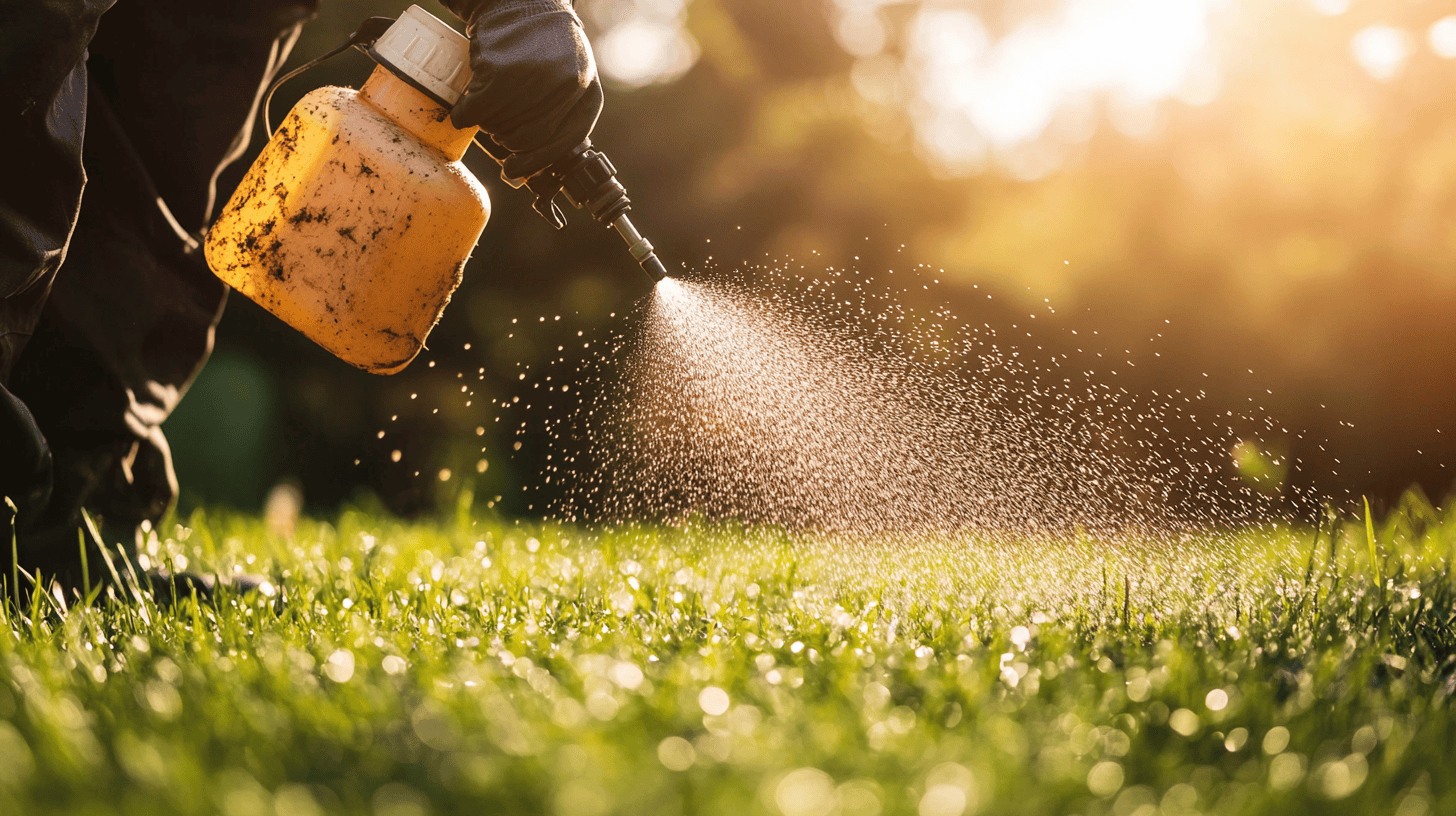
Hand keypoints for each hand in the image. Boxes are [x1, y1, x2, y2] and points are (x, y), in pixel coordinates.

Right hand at [445, 0, 603, 181]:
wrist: (522, 0)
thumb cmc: (544, 42)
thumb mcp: (569, 75)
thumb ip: (560, 112)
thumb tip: (527, 164)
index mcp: (586, 90)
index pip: (565, 140)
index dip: (538, 160)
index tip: (516, 171)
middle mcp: (564, 86)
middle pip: (528, 138)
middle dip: (508, 142)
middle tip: (498, 130)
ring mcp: (532, 79)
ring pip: (500, 127)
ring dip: (487, 125)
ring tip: (487, 105)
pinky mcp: (500, 71)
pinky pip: (478, 112)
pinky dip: (465, 115)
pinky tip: (465, 109)